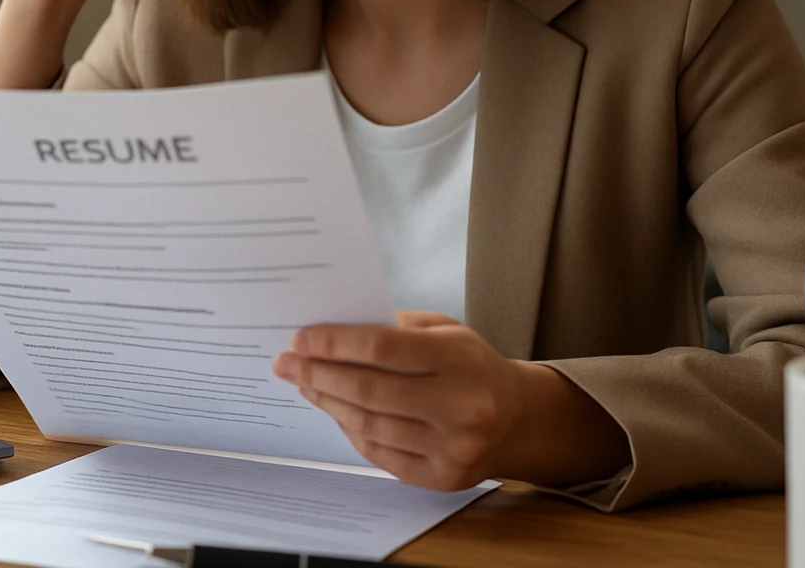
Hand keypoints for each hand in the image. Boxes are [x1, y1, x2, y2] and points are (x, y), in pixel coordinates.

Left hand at [271, 311, 629, 491]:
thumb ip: (393, 326)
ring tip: (305, 384)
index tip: (300, 338)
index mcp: (461, 359)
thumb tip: (330, 327)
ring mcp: (454, 447)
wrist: (516, 418)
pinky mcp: (443, 478)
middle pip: (369, 389)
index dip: (335, 343)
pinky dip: (349, 429)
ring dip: (328, 402)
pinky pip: (379, 453)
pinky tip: (335, 410)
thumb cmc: (469, 365)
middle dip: (319, 374)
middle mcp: (462, 406)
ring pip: (369, 424)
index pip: (383, 347)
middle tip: (287, 363)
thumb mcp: (444, 330)